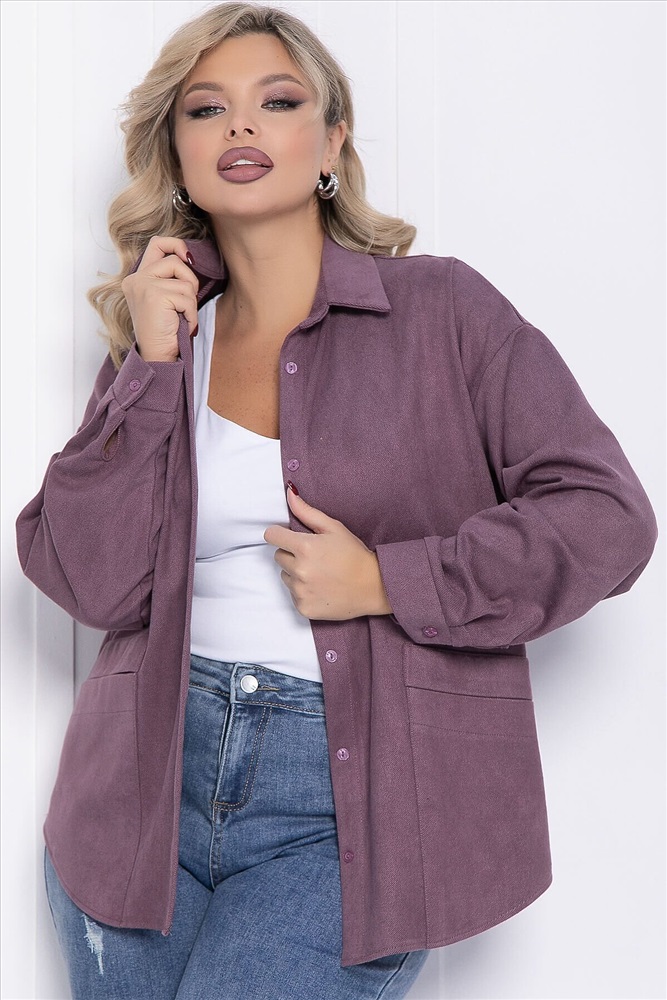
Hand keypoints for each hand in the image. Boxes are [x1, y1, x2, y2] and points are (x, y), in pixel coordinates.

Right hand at [120, 236, 198, 362]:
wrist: (157, 356)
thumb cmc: (165, 331)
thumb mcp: (164, 299)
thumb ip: (169, 278)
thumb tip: (189, 257)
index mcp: (136, 278)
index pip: (157, 244)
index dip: (176, 244)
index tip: (189, 258)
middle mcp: (136, 279)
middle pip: (174, 260)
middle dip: (189, 280)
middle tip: (187, 302)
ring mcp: (144, 286)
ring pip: (185, 282)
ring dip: (191, 303)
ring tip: (181, 318)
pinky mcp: (155, 296)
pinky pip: (187, 298)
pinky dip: (191, 314)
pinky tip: (182, 325)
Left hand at [263, 485, 392, 619]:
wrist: (373, 587)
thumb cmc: (354, 555)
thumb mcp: (334, 528)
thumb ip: (307, 511)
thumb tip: (289, 493)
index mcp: (304, 547)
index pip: (271, 536)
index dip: (280, 534)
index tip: (290, 537)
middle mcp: (299, 570)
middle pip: (278, 556)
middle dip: (292, 554)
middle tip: (315, 557)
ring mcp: (300, 591)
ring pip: (285, 576)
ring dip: (296, 573)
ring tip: (320, 573)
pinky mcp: (303, 607)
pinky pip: (293, 594)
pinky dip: (303, 591)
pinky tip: (321, 587)